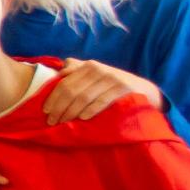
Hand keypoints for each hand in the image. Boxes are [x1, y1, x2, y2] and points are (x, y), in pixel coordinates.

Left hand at [45, 59, 161, 123]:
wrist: (143, 89)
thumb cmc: (112, 85)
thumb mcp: (95, 75)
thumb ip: (77, 70)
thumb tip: (59, 69)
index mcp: (88, 66)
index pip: (64, 82)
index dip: (52, 97)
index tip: (45, 111)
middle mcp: (98, 70)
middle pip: (71, 91)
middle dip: (59, 108)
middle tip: (51, 121)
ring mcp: (111, 79)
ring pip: (83, 97)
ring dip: (71, 112)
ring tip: (63, 123)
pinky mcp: (122, 89)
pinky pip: (101, 101)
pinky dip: (90, 110)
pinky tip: (82, 119)